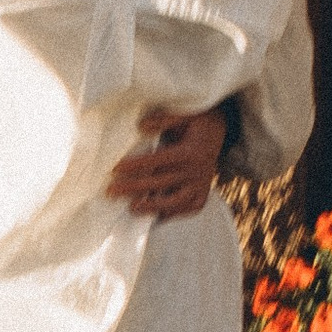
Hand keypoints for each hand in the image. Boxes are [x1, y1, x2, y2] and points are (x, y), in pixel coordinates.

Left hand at [106, 104, 227, 219]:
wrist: (220, 132)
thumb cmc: (196, 122)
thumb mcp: (184, 114)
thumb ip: (163, 119)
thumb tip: (142, 126)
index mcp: (189, 152)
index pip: (157, 161)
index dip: (136, 165)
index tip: (115, 169)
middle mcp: (196, 172)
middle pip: (160, 182)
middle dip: (133, 188)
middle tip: (111, 192)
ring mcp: (200, 186)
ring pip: (174, 201)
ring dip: (152, 206)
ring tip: (132, 209)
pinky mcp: (202, 195)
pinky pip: (187, 209)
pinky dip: (172, 214)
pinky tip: (155, 217)